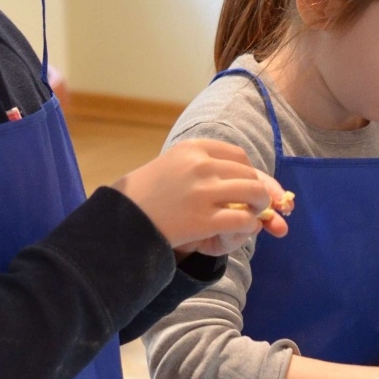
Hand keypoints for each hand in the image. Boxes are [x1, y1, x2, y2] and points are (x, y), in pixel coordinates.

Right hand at [113, 139, 290, 254]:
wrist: (118, 221)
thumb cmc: (145, 194)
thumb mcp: (172, 166)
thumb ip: (204, 166)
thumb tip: (245, 177)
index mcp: (192, 148)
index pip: (238, 156)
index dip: (249, 172)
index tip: (247, 185)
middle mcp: (200, 165)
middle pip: (249, 174)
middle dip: (258, 191)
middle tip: (254, 206)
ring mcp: (203, 192)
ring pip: (254, 193)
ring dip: (259, 206)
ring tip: (252, 215)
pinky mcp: (204, 219)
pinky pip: (243, 219)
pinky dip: (249, 225)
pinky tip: (242, 229)